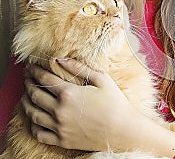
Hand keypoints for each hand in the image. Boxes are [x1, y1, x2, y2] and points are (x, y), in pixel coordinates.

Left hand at [22, 59, 138, 151]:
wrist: (123, 130)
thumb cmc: (115, 103)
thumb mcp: (102, 80)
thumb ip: (80, 68)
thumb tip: (61, 59)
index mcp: (69, 93)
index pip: (45, 78)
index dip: (35, 71)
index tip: (31, 66)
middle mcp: (60, 110)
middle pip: (35, 94)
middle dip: (28, 83)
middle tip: (27, 78)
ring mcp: (59, 127)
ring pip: (32, 114)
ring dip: (26, 102)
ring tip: (26, 95)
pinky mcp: (62, 140)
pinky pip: (38, 133)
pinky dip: (32, 124)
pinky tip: (34, 118)